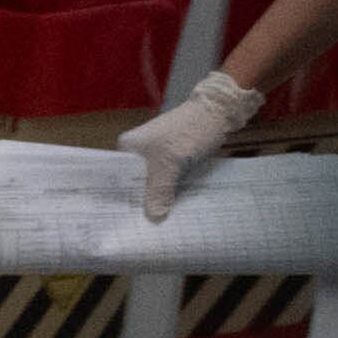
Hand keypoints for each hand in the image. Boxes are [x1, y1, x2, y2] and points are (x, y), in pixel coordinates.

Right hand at [121, 71, 262, 218]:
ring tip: (159, 220)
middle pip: (136, 181)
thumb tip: (153, 218)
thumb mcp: (172, 163)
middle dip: (142, 201)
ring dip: (159, 197)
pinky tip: (174, 205)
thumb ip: (160, 190)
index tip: (124, 220)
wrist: (220, 112)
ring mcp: (157, 154)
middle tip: (144, 225)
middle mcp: (138, 151)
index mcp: (128, 147)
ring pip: (154, 182)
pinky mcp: (173, 157)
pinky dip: (172, 190)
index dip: (122, 198)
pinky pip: (168, 178)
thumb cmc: (189, 132)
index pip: (118, 178)